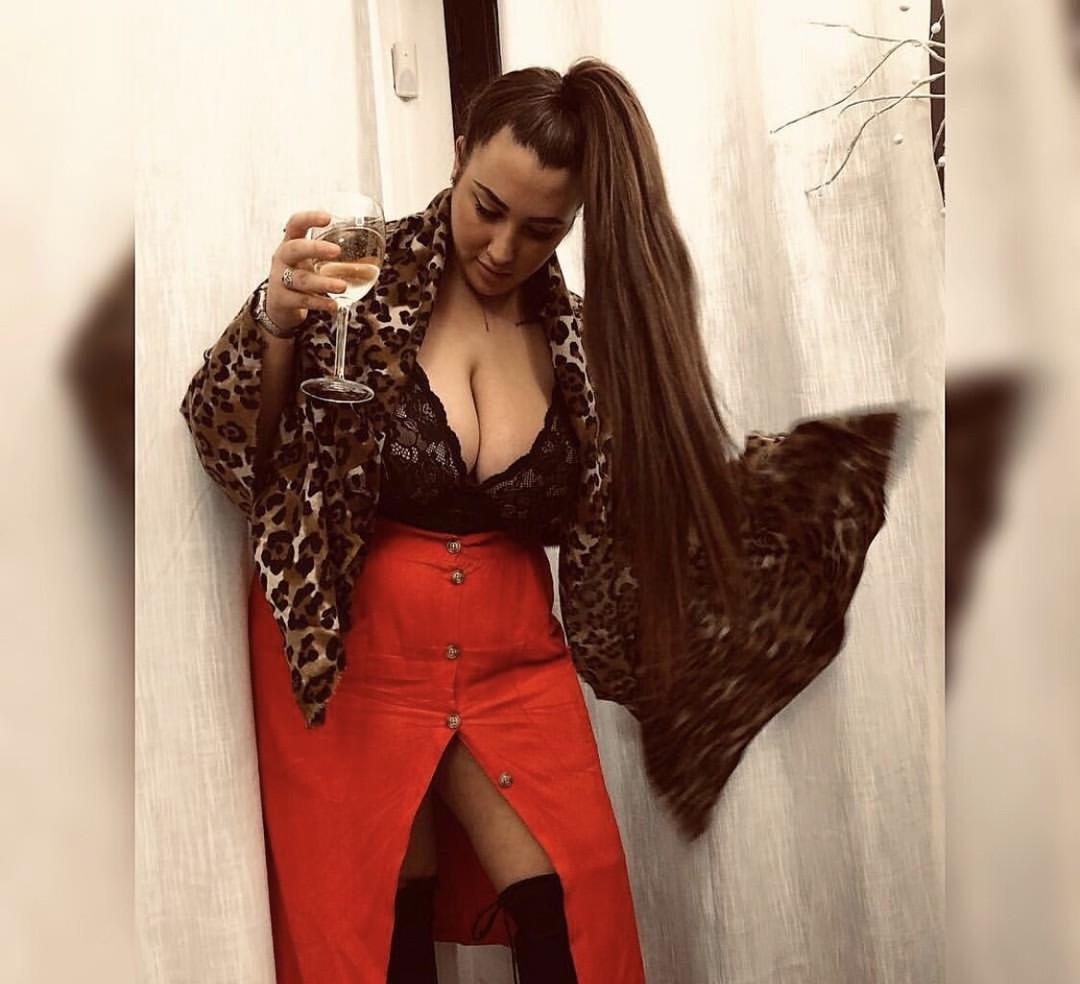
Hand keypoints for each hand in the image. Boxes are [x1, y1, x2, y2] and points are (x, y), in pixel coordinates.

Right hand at [266, 211, 347, 330]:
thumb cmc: (300, 277)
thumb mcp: (310, 262)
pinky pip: (302, 300)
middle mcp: (283, 259)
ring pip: (301, 279)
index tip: (327, 217)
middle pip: (294, 248)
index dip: (309, 218)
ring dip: (324, 282)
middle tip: (337, 251)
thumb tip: (371, 256)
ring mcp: (280, 279)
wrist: (277, 306)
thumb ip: (331, 257)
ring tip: (343, 286)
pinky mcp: (282, 300)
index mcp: (290, 244)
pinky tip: (334, 305)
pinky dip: (320, 303)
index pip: (295, 224)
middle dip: (315, 248)